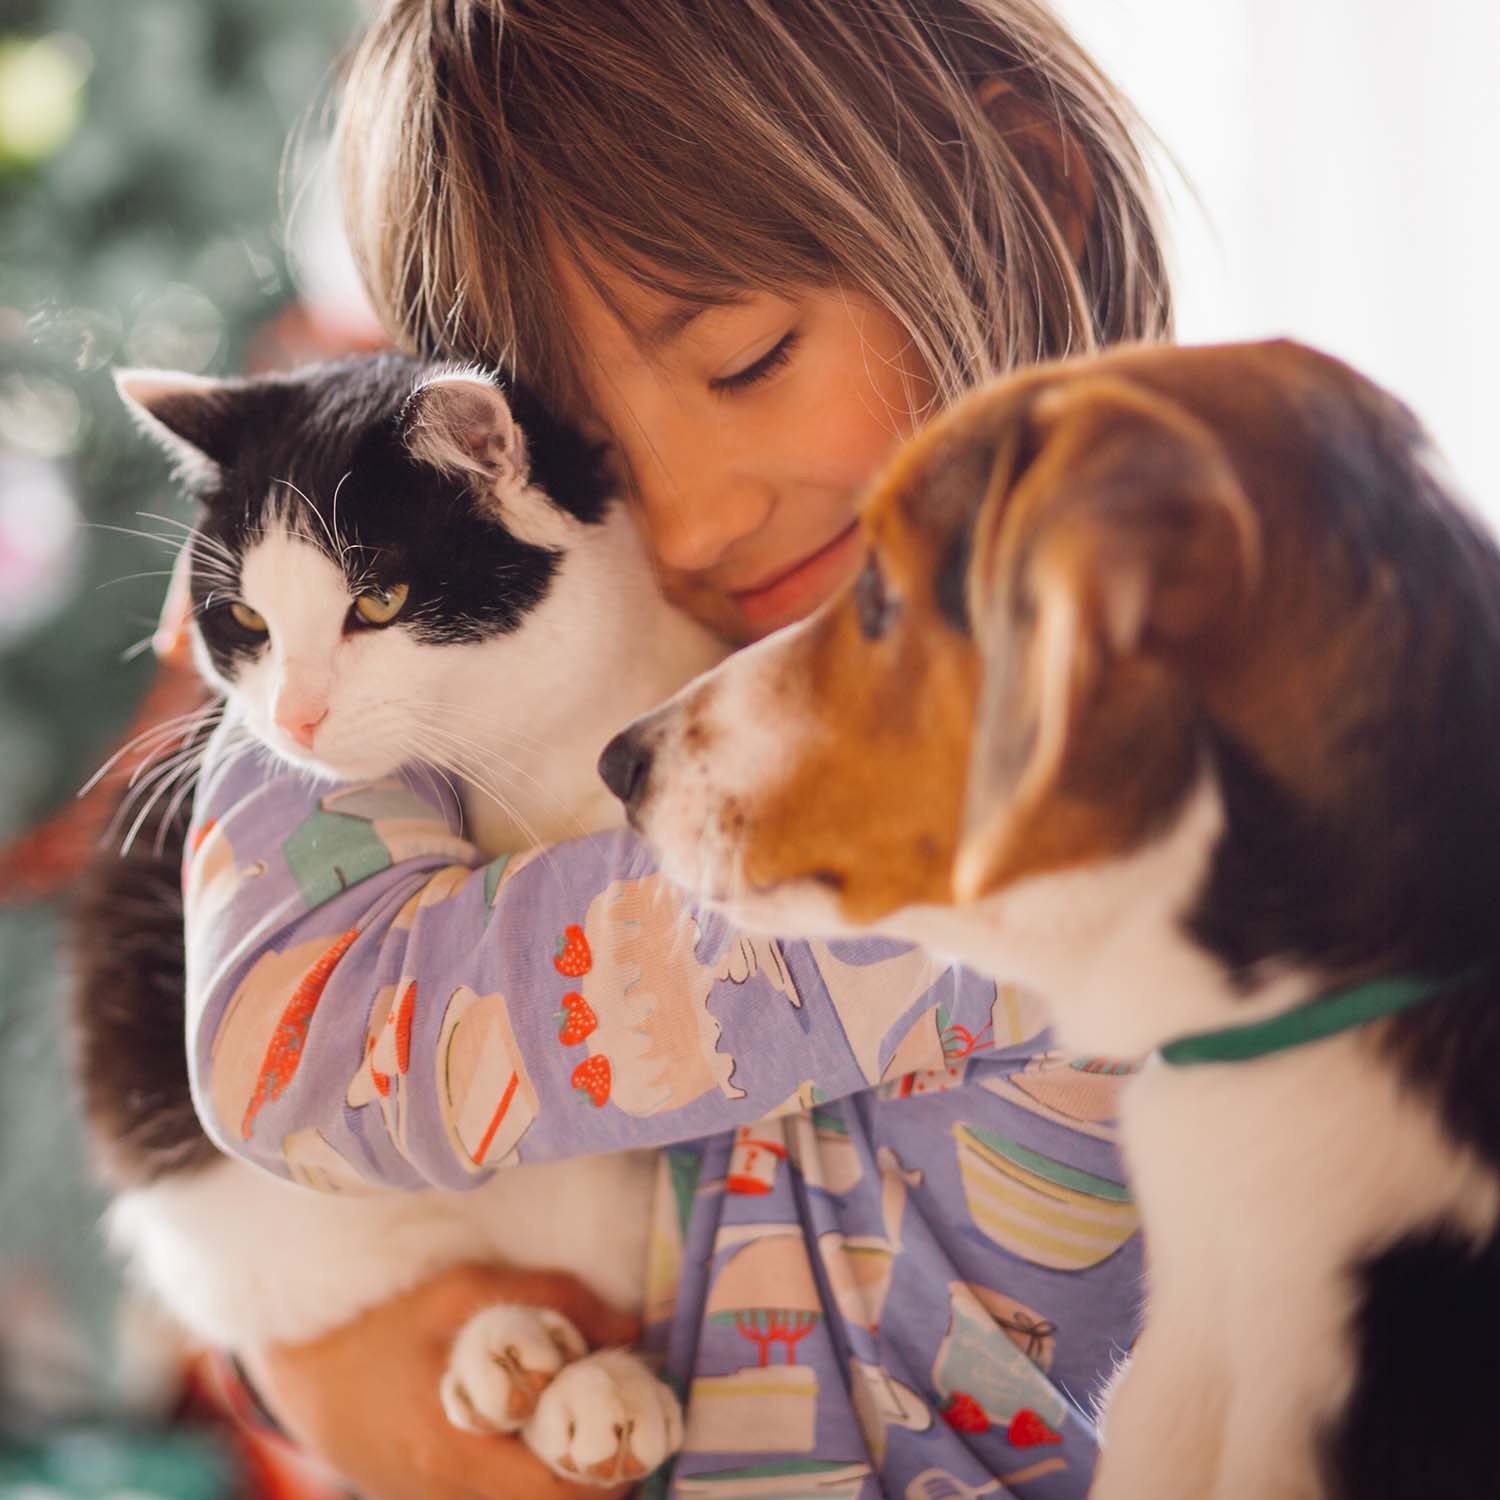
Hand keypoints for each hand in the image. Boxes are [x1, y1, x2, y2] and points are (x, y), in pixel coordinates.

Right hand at [240, 1263, 642, 1499]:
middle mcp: (446, 1495)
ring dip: (564, 1481)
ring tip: (588, 1428)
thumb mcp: (465, 1289)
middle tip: (626, 1428)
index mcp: (456, 1452)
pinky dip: (527, 1478)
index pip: (556, 1493)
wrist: (302, 1373)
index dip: (609, 1469)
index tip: (637, 1428)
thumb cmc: (385, 1322)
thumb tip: (631, 1326)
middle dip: (597, 1478)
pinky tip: (540, 1437)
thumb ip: (553, 1299)